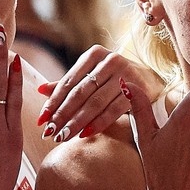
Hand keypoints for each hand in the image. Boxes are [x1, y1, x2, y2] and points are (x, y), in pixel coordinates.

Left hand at [36, 45, 162, 141]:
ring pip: (95, 102)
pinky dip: (98, 123)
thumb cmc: (113, 78)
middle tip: (50, 132)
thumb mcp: (91, 76)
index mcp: (95, 54)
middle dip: (63, 114)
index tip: (41, 119)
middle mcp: (111, 60)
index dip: (53, 101)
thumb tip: (39, 90)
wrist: (150, 78)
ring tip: (63, 136)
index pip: (69, 81)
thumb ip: (67, 84)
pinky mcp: (139, 89)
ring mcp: (126, 74)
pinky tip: (85, 134)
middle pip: (81, 92)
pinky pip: (114, 110)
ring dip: (77, 121)